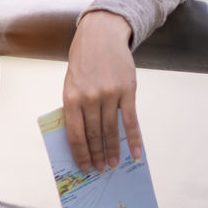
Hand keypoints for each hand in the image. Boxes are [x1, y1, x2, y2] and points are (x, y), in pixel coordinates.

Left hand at [62, 10, 139, 172]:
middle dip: (97, 156)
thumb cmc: (83, 62)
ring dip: (113, 151)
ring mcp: (109, 95)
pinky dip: (134, 140)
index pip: (75, 134)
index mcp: (71, 97)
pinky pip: (131, 121)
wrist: (101, 36)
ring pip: (111, 131)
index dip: (80, 154)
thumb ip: (75, 108)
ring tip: (114, 165)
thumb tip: (82, 138)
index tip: (83, 167)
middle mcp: (89, 98)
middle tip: (100, 170)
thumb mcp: (71, 83)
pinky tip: (136, 153)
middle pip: (94, 135)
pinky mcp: (127, 91)